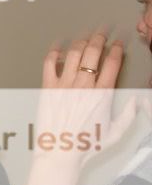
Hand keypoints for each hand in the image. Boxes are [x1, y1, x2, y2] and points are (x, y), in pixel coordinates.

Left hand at [21, 31, 135, 184]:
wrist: (60, 152)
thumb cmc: (86, 145)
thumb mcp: (116, 132)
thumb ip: (129, 114)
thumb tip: (138, 102)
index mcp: (102, 94)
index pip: (112, 63)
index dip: (116, 50)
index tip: (118, 44)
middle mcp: (83, 86)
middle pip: (93, 53)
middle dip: (99, 38)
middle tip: (102, 32)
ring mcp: (64, 85)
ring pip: (73, 53)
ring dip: (80, 41)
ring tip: (84, 36)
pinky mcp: (47, 87)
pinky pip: (49, 63)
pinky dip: (54, 52)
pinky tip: (58, 47)